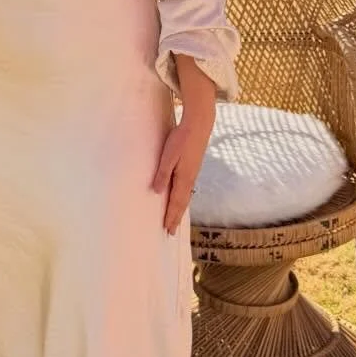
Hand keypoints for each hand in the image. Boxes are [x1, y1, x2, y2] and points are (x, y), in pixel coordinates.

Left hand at [153, 116, 201, 236]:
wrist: (199, 125)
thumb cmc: (182, 139)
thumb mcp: (168, 156)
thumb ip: (162, 174)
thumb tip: (156, 191)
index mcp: (183, 179)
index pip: (176, 203)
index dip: (171, 217)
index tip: (167, 230)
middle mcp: (190, 179)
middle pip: (182, 203)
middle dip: (175, 217)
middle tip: (170, 231)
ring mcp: (193, 173)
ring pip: (185, 196)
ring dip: (179, 209)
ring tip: (175, 218)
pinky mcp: (193, 167)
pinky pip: (187, 189)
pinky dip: (183, 198)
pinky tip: (180, 197)